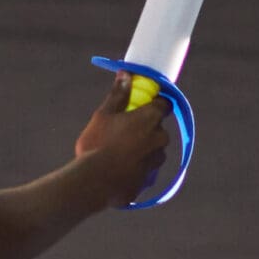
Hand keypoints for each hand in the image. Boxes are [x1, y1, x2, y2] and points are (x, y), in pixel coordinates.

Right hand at [75, 73, 174, 203]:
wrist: (94, 183)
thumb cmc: (98, 143)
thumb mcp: (104, 114)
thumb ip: (119, 95)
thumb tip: (126, 75)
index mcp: (151, 119)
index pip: (164, 105)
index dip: (154, 103)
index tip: (141, 105)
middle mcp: (159, 139)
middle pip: (157, 129)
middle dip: (145, 129)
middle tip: (122, 131)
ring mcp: (156, 162)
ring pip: (153, 150)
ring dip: (142, 149)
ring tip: (117, 153)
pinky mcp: (148, 180)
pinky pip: (144, 169)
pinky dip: (136, 167)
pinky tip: (118, 169)